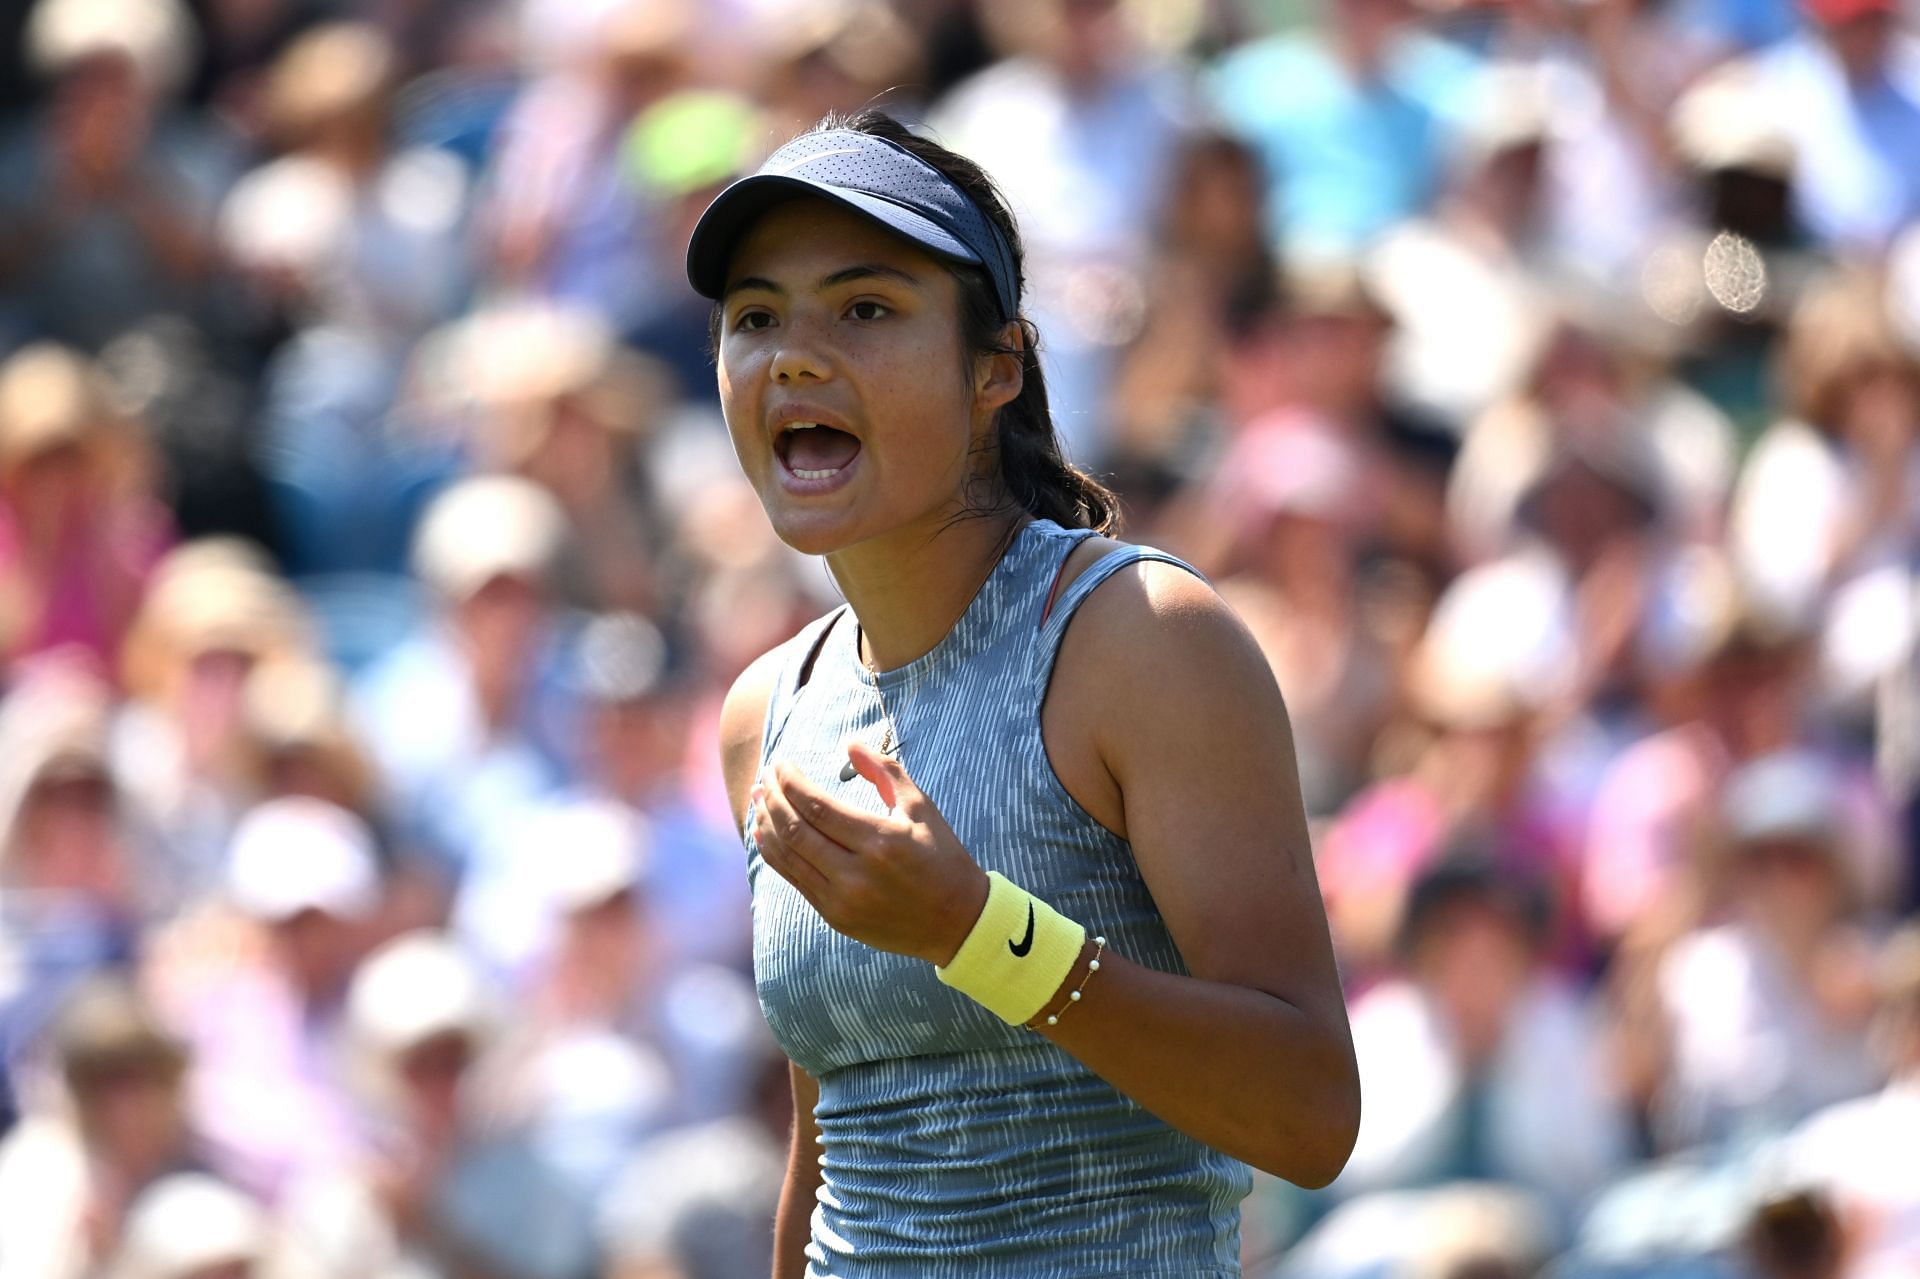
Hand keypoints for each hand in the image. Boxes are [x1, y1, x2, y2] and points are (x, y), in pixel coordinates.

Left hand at [751, 742, 988, 965]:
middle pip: (795, 830)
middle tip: (764, 776)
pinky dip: (773, 854)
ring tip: (757, 799)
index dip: (791, 782)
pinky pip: (793, 880)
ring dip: (765, 824)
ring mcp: (842, 900)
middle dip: (772, 798)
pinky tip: (766, 833)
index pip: (817, 806)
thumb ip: (886, 772)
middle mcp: (857, 874)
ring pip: (786, 857)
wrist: (958, 923)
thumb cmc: (943, 859)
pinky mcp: (835, 917)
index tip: (781, 764)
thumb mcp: (923, 809)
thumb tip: (850, 743)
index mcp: (882, 842)